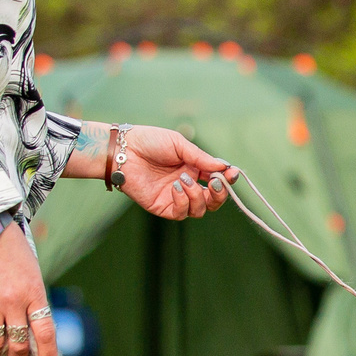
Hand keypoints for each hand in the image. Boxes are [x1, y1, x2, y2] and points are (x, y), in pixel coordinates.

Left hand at [122, 127, 238, 219]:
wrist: (123, 149)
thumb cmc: (149, 142)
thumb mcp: (179, 144)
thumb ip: (201, 158)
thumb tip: (225, 167)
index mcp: (194, 168)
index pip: (217, 180)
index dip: (227, 180)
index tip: (232, 174)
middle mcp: (188, 185)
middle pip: (213, 200)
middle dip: (219, 194)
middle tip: (214, 182)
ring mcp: (175, 197)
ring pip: (200, 210)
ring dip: (197, 196)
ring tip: (183, 179)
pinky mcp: (162, 207)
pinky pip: (181, 213)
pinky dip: (183, 202)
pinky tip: (175, 187)